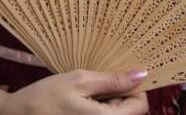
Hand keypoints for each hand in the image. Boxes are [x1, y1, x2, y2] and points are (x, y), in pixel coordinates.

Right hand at [0, 69, 149, 114]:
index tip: (119, 76)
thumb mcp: (80, 81)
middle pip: (129, 113)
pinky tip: (81, 103)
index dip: (134, 88)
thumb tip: (142, 74)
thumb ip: (113, 80)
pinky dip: (97, 110)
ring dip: (108, 103)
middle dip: (120, 96)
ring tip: (87, 93)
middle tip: (98, 82)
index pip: (140, 106)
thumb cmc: (44, 98)